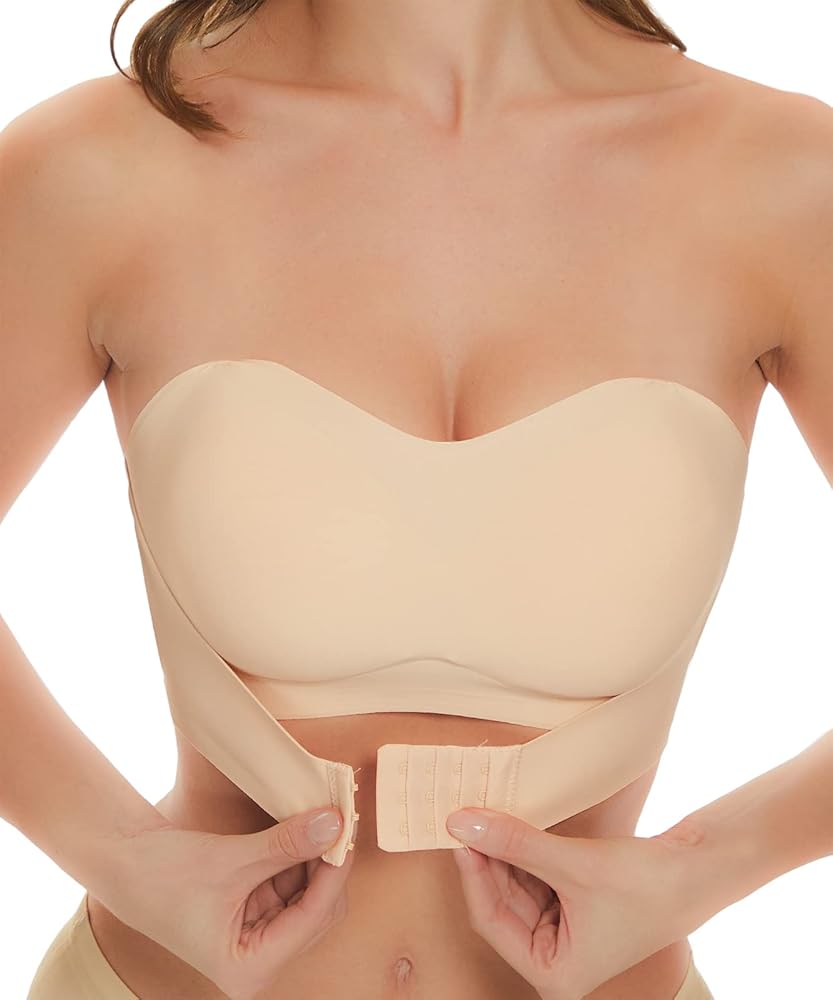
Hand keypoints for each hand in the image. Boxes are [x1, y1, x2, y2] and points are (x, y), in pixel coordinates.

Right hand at [98, 807, 354, 999]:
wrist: (125, 862)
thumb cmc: (164, 875)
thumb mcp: (232, 860)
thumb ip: (286, 844)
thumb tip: (333, 824)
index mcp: (249, 969)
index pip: (312, 919)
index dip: (334, 872)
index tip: (346, 830)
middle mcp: (258, 960)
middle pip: (318, 911)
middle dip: (326, 865)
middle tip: (339, 818)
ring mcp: (258, 935)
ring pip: (309, 895)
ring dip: (314, 857)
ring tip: (322, 816)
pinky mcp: (255, 911)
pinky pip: (291, 883)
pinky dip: (298, 856)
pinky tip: (304, 827)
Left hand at [446, 807, 698, 999]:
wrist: (698, 870)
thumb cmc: (647, 885)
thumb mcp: (573, 863)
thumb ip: (515, 843)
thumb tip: (463, 823)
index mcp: (554, 974)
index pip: (491, 920)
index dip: (473, 874)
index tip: (458, 832)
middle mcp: (554, 958)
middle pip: (500, 901)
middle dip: (486, 858)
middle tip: (467, 815)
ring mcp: (562, 931)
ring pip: (515, 885)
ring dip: (503, 850)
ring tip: (487, 812)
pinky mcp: (571, 904)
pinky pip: (533, 876)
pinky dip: (522, 850)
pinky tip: (511, 822)